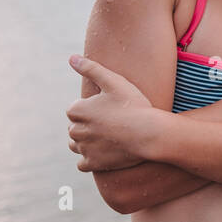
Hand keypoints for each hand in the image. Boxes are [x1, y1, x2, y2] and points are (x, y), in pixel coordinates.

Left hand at [66, 54, 163, 171]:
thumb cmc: (134, 105)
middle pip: (75, 128)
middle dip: (87, 126)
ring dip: (86, 142)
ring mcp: (84, 148)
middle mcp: (76, 130)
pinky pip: (82, 163)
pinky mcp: (93, 163)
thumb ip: (91, 68)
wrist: (150, 134)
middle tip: (110, 124)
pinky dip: (90, 159)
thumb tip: (71, 57)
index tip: (108, 109)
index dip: (92, 109)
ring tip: (106, 138)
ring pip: (76, 145)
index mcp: (77, 110)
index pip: (75, 110)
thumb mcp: (114, 81)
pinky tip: (103, 153)